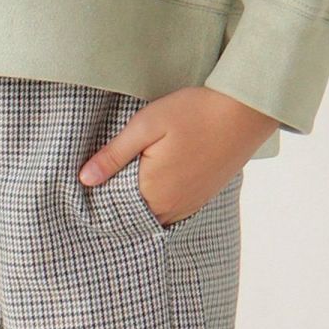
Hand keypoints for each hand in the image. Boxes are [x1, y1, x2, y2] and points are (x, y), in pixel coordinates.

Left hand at [78, 87, 278, 225]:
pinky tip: (151, 185)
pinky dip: (155, 203)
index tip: (87, 184)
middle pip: (130, 215)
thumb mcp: (145, 125)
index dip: (99, 196)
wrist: (243, 113)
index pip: (112, 207)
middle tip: (102, 181)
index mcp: (151, 192)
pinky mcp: (198, 201)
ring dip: (136, 204)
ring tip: (124, 182)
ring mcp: (186, 208)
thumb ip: (114, 155)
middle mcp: (168, 209)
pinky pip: (168, 212)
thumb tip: (85, 179)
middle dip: (115, 202)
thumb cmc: (194, 113)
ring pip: (149, 215)